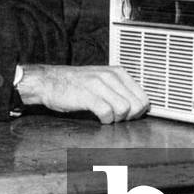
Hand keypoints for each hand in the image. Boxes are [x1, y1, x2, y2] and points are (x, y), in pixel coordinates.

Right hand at [17, 64, 150, 123]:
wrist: (49, 81)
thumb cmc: (76, 84)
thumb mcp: (103, 80)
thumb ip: (120, 90)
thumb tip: (139, 107)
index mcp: (118, 72)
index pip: (143, 97)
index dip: (139, 112)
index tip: (130, 116)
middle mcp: (110, 76)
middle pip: (136, 105)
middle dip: (130, 117)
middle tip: (118, 118)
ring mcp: (98, 85)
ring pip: (124, 109)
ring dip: (117, 119)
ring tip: (107, 117)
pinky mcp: (87, 95)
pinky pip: (107, 113)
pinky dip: (105, 120)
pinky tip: (99, 118)